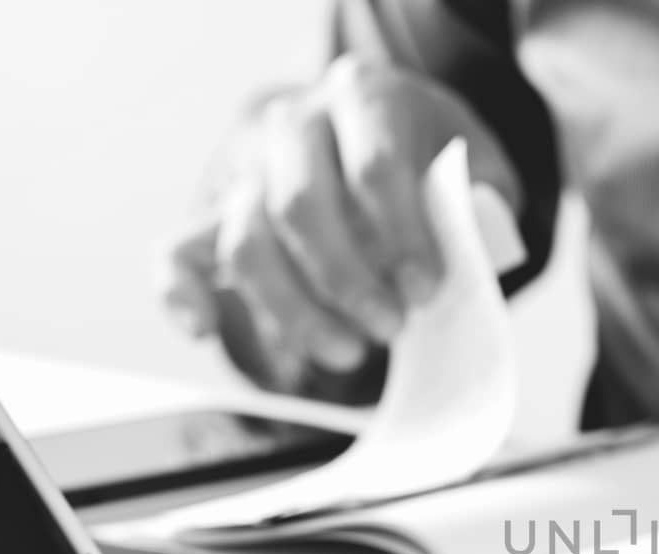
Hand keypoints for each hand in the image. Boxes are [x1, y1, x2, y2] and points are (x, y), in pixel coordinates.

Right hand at [157, 56, 522, 392]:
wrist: (390, 139)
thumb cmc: (436, 163)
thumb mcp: (479, 166)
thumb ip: (481, 201)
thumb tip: (473, 243)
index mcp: (366, 97)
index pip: (375, 167)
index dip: (401, 236)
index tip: (426, 291)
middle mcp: (297, 122)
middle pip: (301, 204)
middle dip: (347, 280)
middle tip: (390, 329)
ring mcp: (250, 167)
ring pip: (248, 239)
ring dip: (294, 308)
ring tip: (346, 352)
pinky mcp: (218, 213)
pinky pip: (177, 251)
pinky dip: (181, 294)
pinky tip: (204, 329)